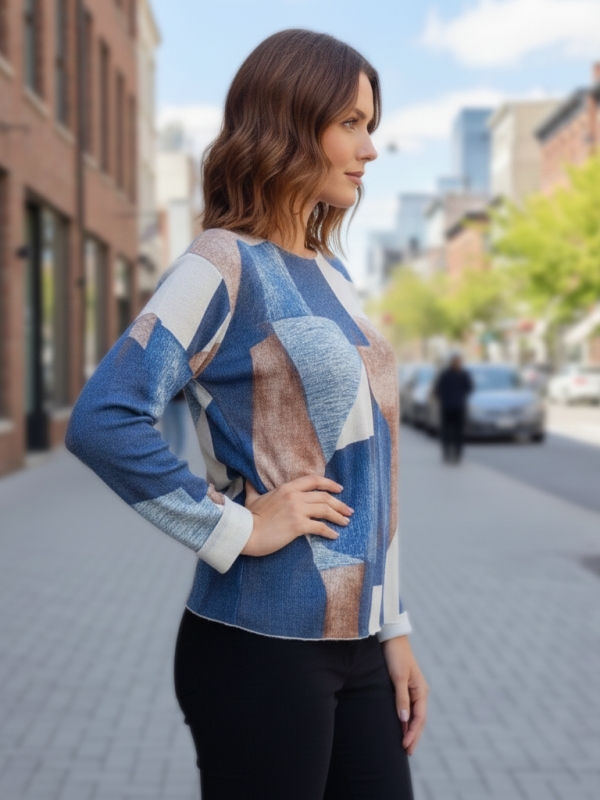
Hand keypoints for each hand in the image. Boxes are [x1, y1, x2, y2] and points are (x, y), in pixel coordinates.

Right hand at [241, 474, 353, 556]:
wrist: (246, 533)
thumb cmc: (249, 517)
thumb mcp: (252, 497)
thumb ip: (253, 487)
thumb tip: (246, 479)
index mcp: (287, 488)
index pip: (313, 480)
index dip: (329, 483)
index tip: (339, 489)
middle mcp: (294, 497)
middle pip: (324, 497)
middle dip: (339, 504)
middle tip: (348, 510)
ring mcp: (297, 510)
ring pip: (325, 510)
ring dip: (338, 516)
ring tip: (346, 522)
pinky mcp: (298, 525)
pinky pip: (319, 527)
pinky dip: (329, 531)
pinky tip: (334, 536)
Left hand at [382, 635, 427, 755]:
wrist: (391, 638)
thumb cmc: (395, 656)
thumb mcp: (398, 677)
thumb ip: (401, 698)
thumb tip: (404, 720)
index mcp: (421, 690)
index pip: (419, 718)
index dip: (413, 733)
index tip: (405, 746)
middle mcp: (419, 692)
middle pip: (418, 719)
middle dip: (413, 736)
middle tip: (406, 752)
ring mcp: (412, 690)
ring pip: (413, 715)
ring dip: (410, 730)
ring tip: (405, 745)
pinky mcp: (404, 687)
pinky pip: (407, 707)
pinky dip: (405, 719)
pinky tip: (400, 726)